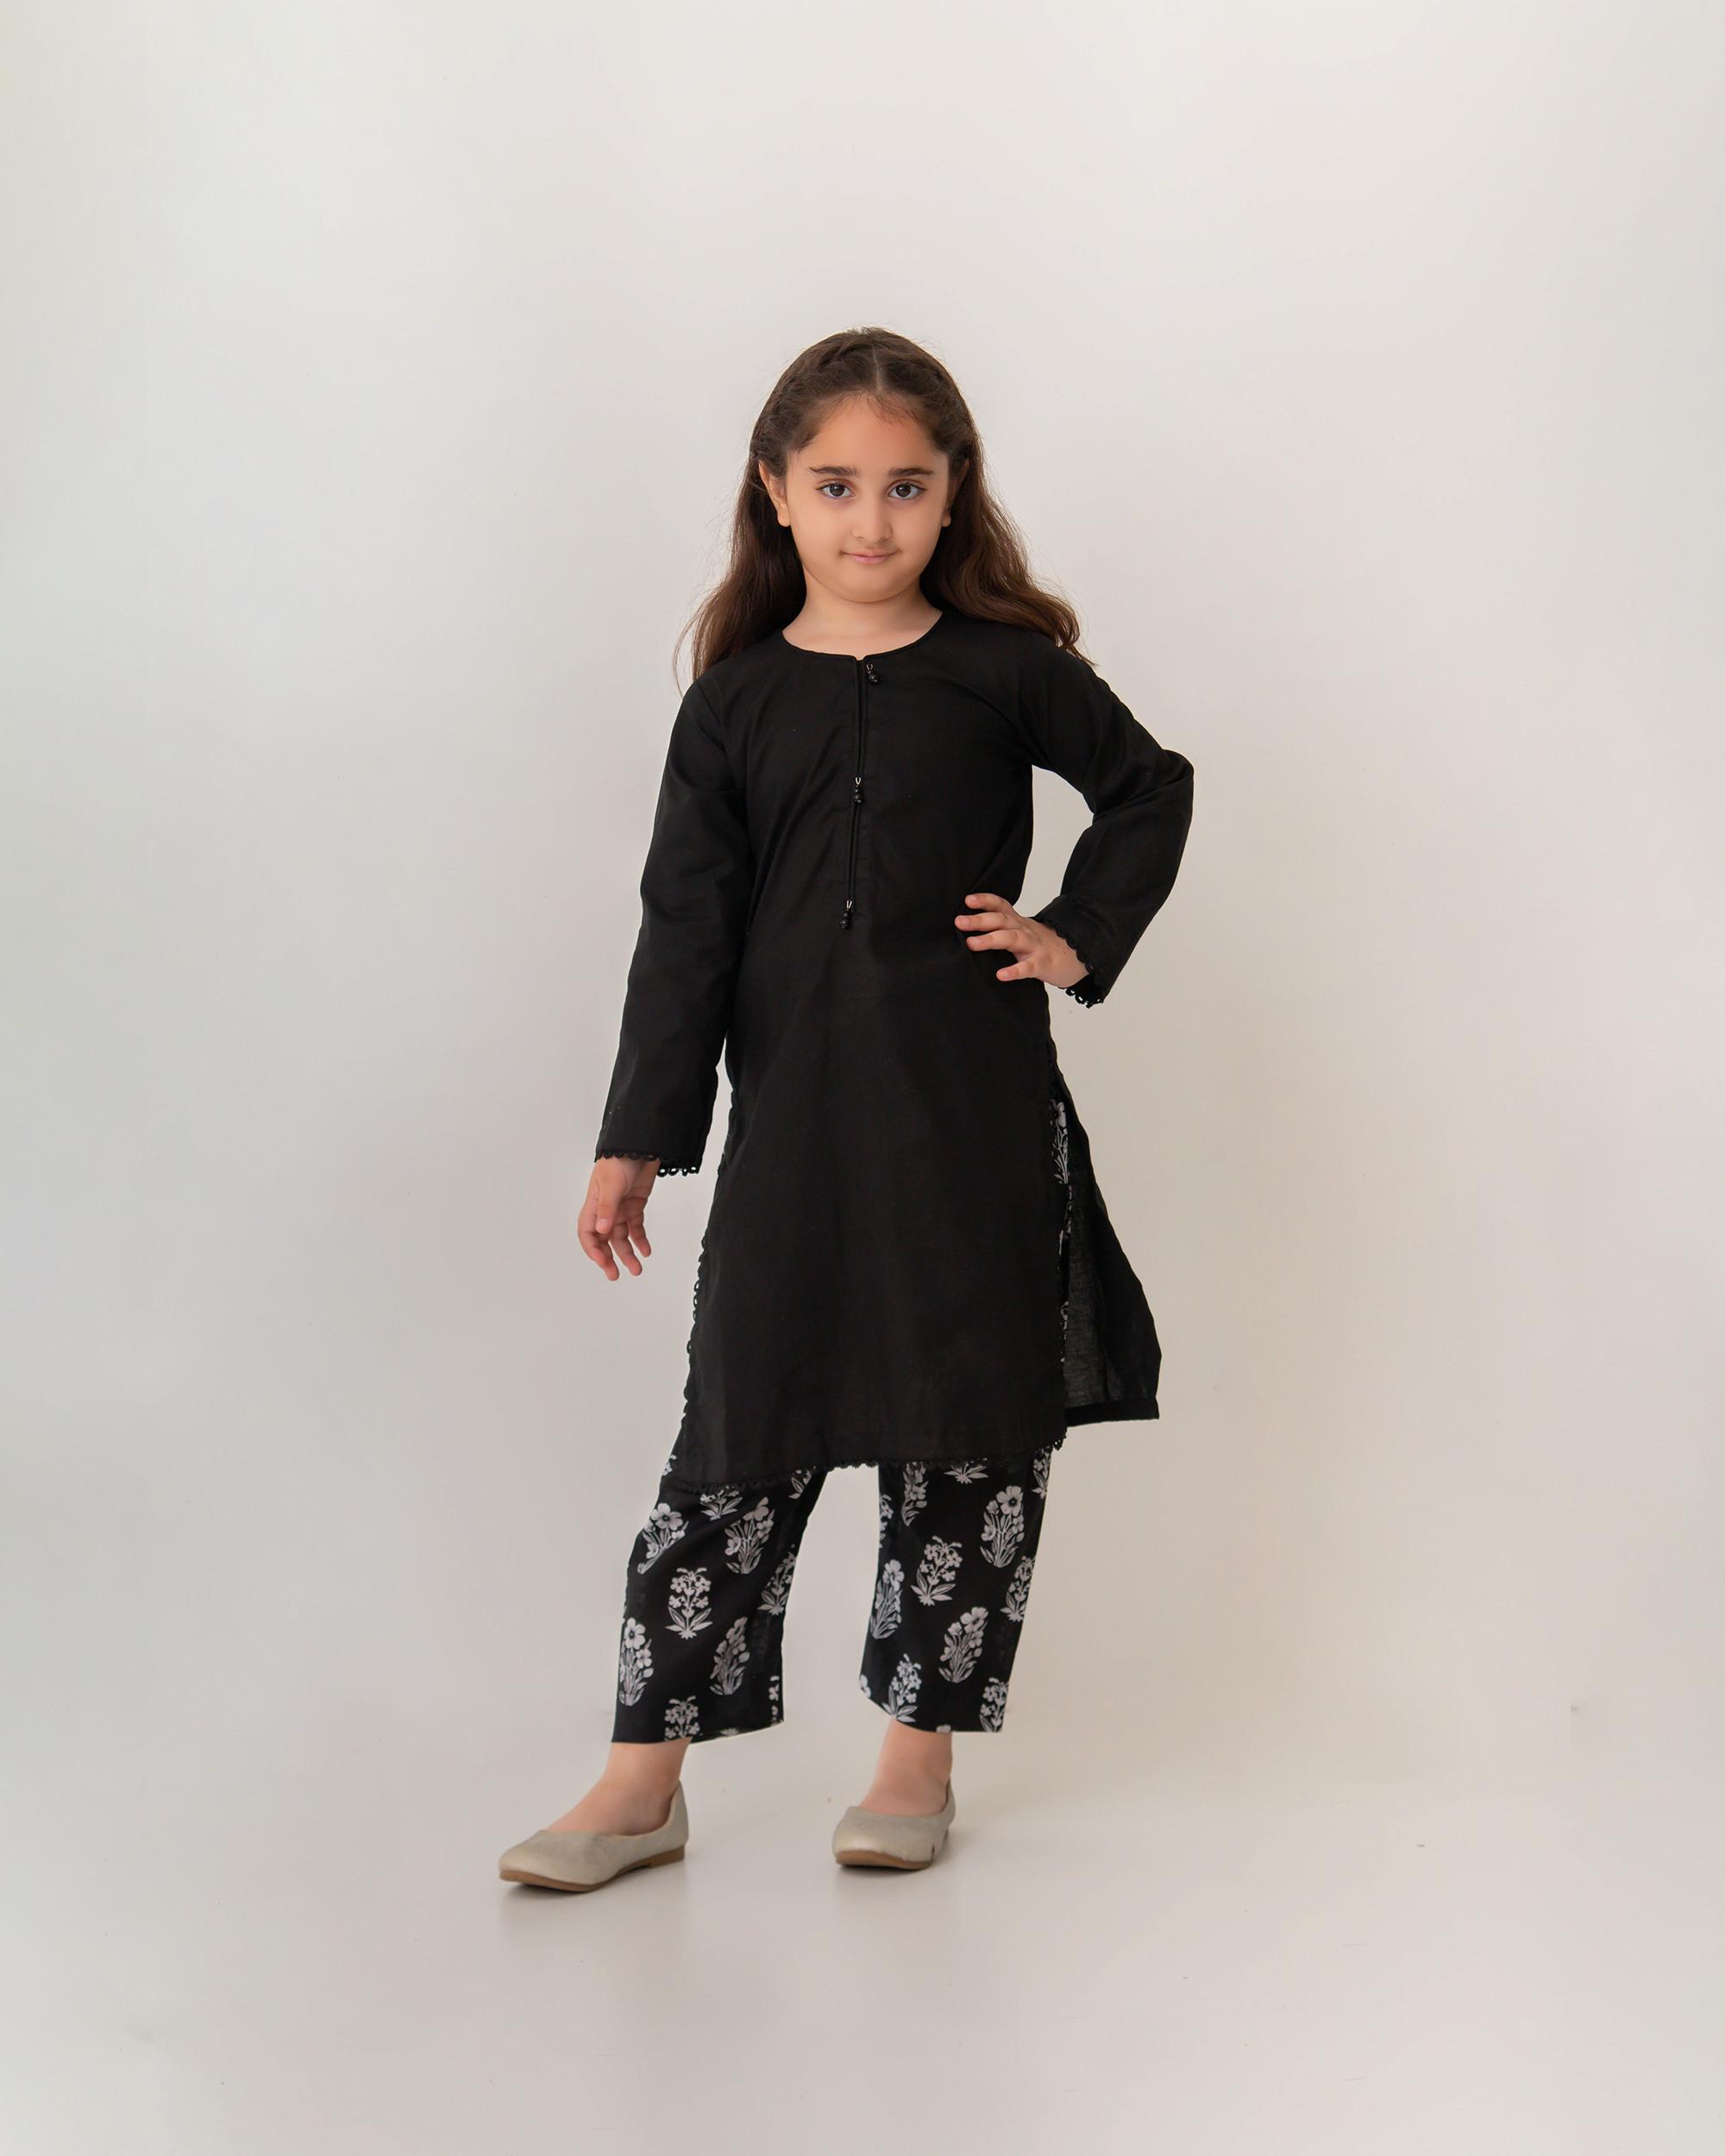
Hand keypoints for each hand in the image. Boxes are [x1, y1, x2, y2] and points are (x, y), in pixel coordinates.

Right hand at [580, 1157, 658, 1279]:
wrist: (641, 1145)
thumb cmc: (620, 1159)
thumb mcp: (611, 1184)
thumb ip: (607, 1208)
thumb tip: (601, 1230)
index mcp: (594, 1204)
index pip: (587, 1233)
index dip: (593, 1249)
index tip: (603, 1262)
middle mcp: (605, 1209)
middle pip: (603, 1240)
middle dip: (608, 1258)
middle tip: (615, 1275)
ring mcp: (620, 1208)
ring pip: (621, 1237)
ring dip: (627, 1254)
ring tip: (637, 1269)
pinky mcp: (635, 1205)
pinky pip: (636, 1227)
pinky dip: (640, 1240)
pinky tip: (646, 1251)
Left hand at [955, 891, 1090, 990]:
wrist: (1077, 955)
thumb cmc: (1041, 945)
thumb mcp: (1021, 931)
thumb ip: (1001, 927)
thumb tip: (969, 928)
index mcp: (1018, 922)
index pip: (1001, 906)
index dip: (985, 900)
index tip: (968, 900)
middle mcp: (1024, 930)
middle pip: (1001, 920)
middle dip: (980, 919)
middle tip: (959, 921)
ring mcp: (1034, 946)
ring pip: (1012, 939)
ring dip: (991, 939)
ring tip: (971, 944)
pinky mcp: (1042, 964)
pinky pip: (1027, 967)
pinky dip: (1014, 971)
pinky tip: (1001, 975)